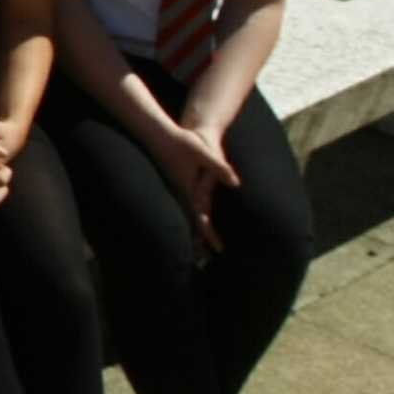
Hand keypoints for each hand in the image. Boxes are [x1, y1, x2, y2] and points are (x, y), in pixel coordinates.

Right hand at [142, 119, 236, 253]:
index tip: (219, 250)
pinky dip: (189, 220)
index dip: (210, 236)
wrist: (157, 134)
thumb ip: (219, 167)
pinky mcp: (176, 185)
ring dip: (194, 232)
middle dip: (201, 242)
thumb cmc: (181, 141)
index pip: (201, 218)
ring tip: (201, 248)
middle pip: (191, 223)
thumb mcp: (203, 152)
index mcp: (188, 189)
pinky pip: (184, 208)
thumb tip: (236, 183)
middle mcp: (181, 193)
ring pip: (186, 217)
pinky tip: (191, 223)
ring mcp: (176, 190)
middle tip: (209, 259)